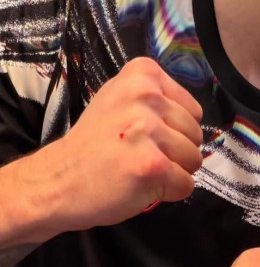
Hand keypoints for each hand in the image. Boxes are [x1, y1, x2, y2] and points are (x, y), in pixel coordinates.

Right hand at [49, 57, 203, 230]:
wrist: (56, 180)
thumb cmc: (93, 144)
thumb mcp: (120, 100)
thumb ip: (158, 100)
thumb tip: (194, 121)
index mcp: (143, 74)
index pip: (193, 110)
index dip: (174, 130)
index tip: (142, 134)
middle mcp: (147, 95)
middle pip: (196, 134)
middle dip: (174, 152)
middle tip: (137, 154)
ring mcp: (149, 130)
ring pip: (194, 159)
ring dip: (171, 172)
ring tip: (136, 167)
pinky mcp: (152, 165)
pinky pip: (186, 184)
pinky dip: (167, 192)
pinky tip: (138, 184)